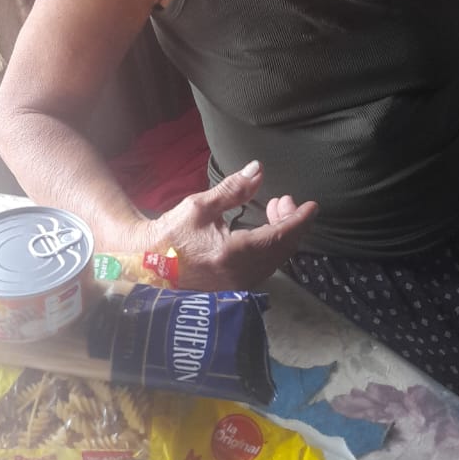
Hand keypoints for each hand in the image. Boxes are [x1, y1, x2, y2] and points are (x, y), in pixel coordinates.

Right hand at [139, 161, 317, 290]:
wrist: (146, 267)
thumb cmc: (170, 234)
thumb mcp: (200, 206)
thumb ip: (233, 190)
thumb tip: (257, 170)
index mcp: (233, 253)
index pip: (280, 237)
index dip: (299, 220)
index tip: (312, 206)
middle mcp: (241, 275)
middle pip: (283, 249)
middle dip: (290, 222)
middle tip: (282, 199)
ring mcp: (238, 286)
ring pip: (276, 260)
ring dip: (281, 234)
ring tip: (272, 209)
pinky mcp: (235, 289)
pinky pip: (264, 267)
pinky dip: (271, 247)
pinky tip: (263, 231)